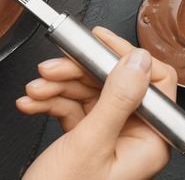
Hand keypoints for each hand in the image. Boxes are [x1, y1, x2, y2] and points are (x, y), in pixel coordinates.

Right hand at [17, 27, 177, 179]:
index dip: (124, 57)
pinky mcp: (87, 139)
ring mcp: (110, 138)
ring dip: (56, 88)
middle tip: (50, 69)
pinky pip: (71, 108)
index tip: (96, 41)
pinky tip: (31, 104)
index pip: (153, 82)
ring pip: (88, 92)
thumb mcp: (89, 144)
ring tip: (34, 92)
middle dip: (76, 73)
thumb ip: (116, 99)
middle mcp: (134, 138)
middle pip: (113, 83)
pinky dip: (49, 102)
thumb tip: (138, 60)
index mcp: (150, 141)